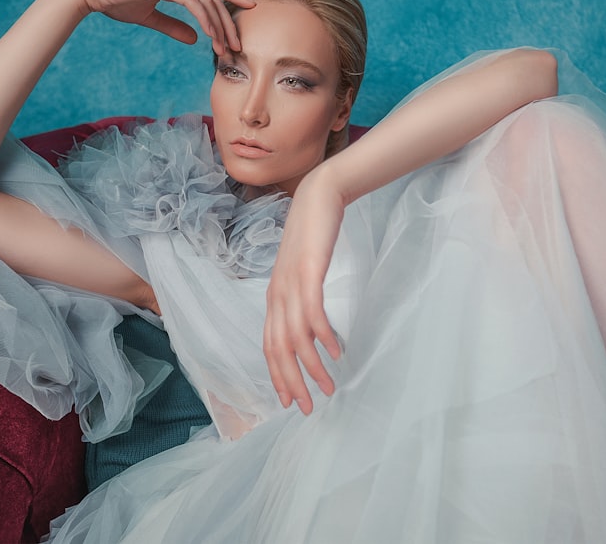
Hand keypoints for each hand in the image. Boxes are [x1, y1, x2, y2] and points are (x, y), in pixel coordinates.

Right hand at [63, 0, 254, 55]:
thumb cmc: (115, 1)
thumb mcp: (149, 17)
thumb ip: (173, 26)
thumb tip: (195, 38)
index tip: (248, 10)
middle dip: (228, 22)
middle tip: (238, 46)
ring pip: (205, 0)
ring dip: (218, 25)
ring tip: (225, 48)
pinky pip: (191, 1)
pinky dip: (203, 18)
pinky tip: (210, 35)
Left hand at [263, 167, 345, 414]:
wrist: (319, 197)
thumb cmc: (313, 236)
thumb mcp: (304, 273)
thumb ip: (303, 300)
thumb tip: (311, 330)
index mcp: (274, 298)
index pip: (269, 346)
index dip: (278, 376)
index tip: (291, 400)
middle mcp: (277, 295)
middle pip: (278, 349)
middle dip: (292, 382)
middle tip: (308, 407)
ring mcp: (291, 284)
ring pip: (295, 337)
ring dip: (311, 366)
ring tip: (328, 386)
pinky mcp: (308, 272)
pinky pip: (312, 312)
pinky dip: (323, 336)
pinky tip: (336, 351)